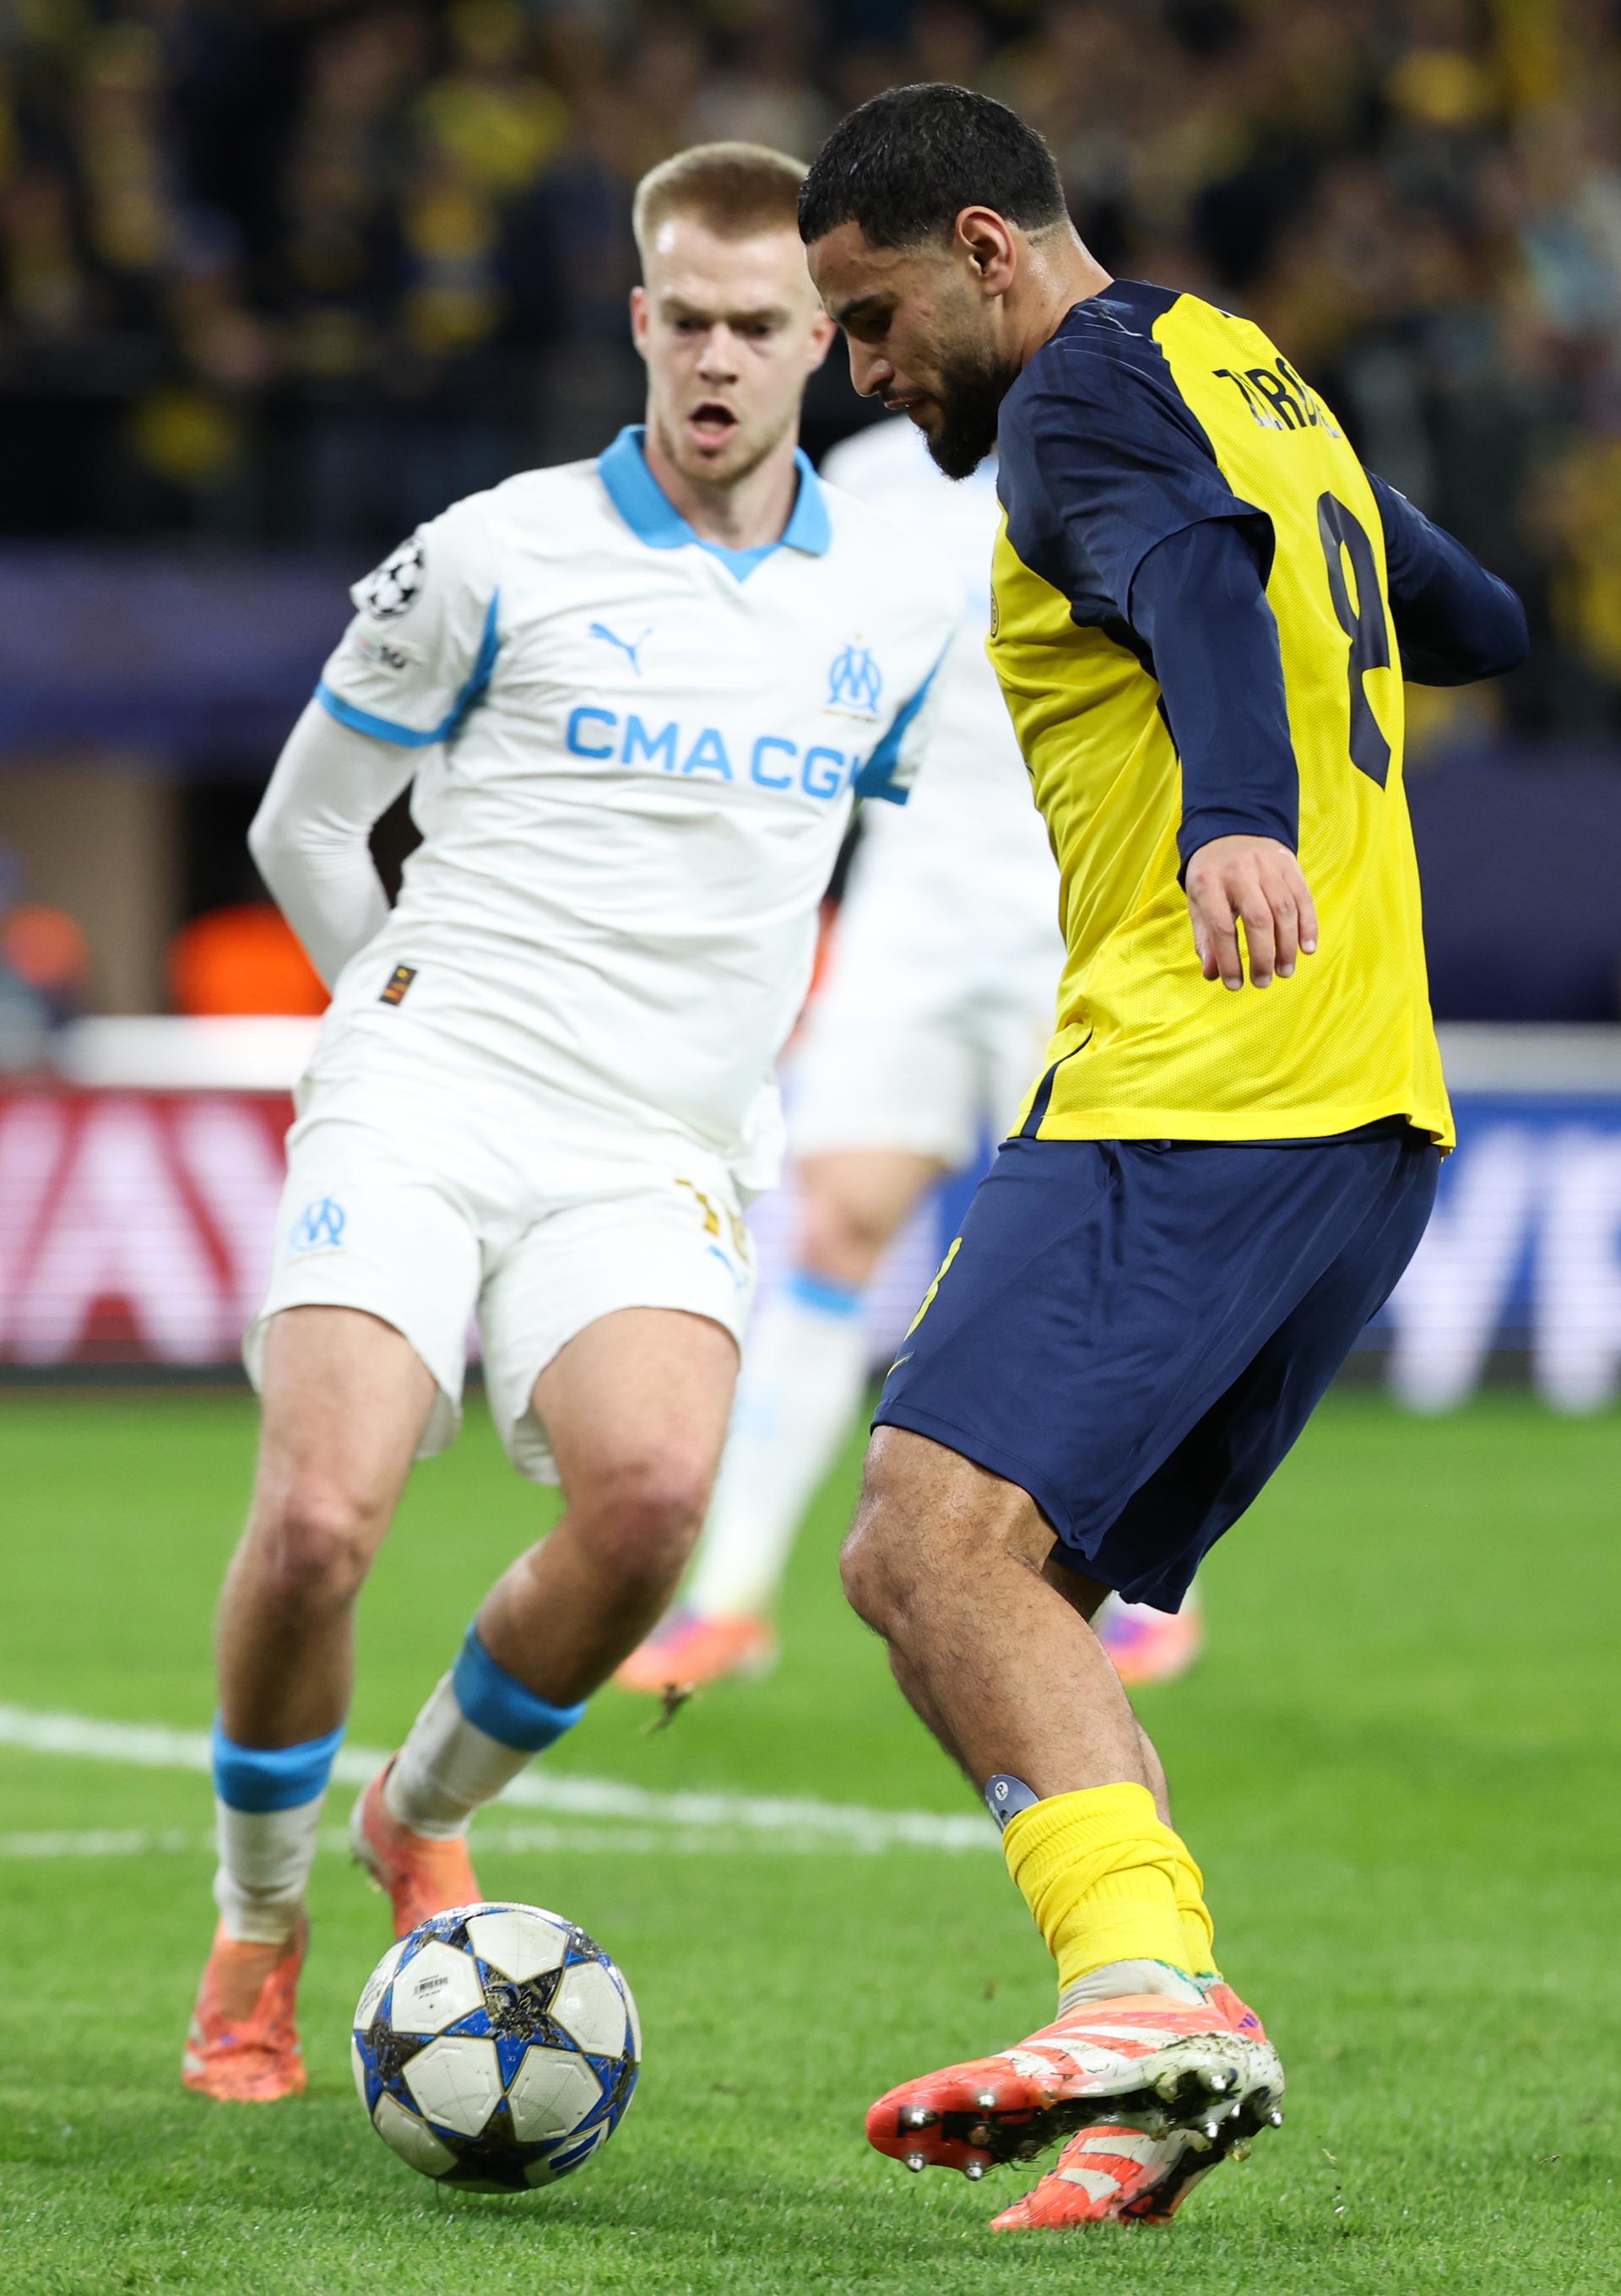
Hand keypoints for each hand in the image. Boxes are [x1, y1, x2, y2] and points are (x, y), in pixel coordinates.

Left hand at [1184, 835, 1317, 991]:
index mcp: (1209, 882)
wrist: (1231, 829)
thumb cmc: (1212, 875)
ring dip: (1287, 945)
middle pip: (1258, 919)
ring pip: (1284, 909)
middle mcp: (1239, 872)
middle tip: (1263, 982)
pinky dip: (1308, 925)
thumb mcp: (1198, 901)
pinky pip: (1303, 897)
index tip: (1235, 985)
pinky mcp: (1289, 864)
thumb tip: (1213, 974)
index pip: (1222, 927)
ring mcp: (1267, 866)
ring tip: (1285, 970)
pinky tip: (1307, 948)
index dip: (1230, 960)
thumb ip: (1205, 937)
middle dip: (1263, 956)